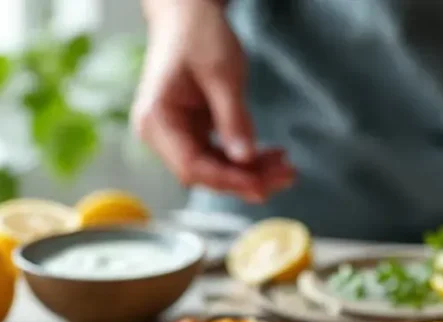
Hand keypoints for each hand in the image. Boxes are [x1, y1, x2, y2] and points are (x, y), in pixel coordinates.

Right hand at [133, 0, 292, 201]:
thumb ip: (233, 119)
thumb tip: (245, 159)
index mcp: (156, 119)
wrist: (188, 13)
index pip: (192, 166)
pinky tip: (272, 157)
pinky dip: (246, 160)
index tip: (264, 184)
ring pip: (215, 168)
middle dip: (246, 179)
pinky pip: (220, 155)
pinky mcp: (192, 132)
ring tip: (286, 168)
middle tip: (286, 176)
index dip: (230, 180)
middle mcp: (160, 133)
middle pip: (204, 173)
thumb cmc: (198, 35)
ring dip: (251, 173)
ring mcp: (176, 134)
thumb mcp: (222, 75)